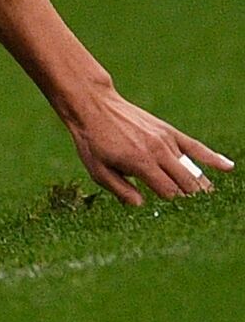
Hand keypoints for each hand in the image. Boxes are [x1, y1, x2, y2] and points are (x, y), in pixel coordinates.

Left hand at [63, 90, 233, 204]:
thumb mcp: (98, 171)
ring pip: (191, 167)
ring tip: (210, 199)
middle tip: (196, 212)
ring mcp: (165, 140)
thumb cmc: (93, 142)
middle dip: (192, 198)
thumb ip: (121, 190)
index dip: (173, 205)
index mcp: (140, 163)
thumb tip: (141, 206)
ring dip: (201, 184)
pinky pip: (194, 146)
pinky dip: (212, 157)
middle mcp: (157, 151)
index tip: (175, 214)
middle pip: (185, 182)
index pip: (169, 192)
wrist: (95, 107)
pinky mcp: (168, 131)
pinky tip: (228, 167)